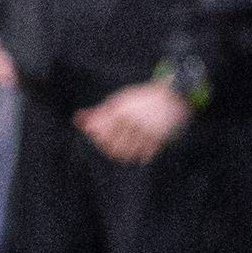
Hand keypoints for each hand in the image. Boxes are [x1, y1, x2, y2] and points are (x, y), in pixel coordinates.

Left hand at [76, 79, 192, 162]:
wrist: (173, 96)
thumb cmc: (141, 99)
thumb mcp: (120, 102)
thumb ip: (99, 112)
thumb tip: (77, 119)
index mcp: (121, 111)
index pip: (101, 132)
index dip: (97, 137)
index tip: (99, 135)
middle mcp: (133, 121)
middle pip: (112, 144)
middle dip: (108, 147)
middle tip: (110, 145)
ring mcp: (147, 131)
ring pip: (128, 152)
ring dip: (123, 154)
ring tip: (124, 149)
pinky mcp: (159, 138)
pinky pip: (145, 155)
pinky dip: (139, 156)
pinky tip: (138, 152)